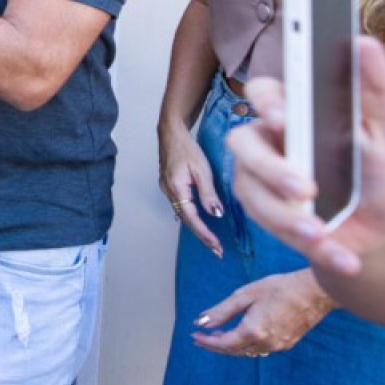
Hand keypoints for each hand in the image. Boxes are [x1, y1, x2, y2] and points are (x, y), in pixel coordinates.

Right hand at [159, 121, 225, 256]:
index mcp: (176, 188)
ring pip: (183, 215)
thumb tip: (216, 214)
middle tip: (217, 251)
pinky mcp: (170, 187)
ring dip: (197, 229)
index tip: (216, 246)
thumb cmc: (187, 148)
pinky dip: (192, 218)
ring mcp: (167, 190)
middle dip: (202, 236)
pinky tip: (200, 223)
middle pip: (186, 220)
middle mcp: (169, 192)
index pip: (191, 218)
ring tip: (212, 241)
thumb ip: (208, 193)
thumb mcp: (202, 169)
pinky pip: (181, 207)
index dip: (204, 233)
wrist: (171, 134)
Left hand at [190, 269, 333, 356]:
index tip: (194, 336)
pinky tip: (241, 334)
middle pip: (234, 351)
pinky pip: (260, 349)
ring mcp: (278, 346)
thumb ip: (222, 311)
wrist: (314, 292)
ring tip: (217, 334)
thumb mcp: (245, 294)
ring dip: (231, 346)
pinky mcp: (287, 343)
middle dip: (216, 345)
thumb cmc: (280, 288)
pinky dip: (246, 344)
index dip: (207, 342)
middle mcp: (266, 343)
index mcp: (253, 331)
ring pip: (248, 352)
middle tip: (201, 337)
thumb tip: (201, 322)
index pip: (224, 344)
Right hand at [227, 37, 384, 275]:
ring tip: (322, 233)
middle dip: (270, 168)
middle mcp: (272, 142)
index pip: (264, 93)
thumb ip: (378, 90)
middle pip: (242, 143)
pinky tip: (347, 258)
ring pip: (251, 193)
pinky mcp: (272, 218)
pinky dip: (317, 249)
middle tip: (304, 188)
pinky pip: (276, 232)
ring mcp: (264, 181)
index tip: (284, 119)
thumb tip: (364, 42)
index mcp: (298, 112)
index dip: (266, 103)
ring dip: (286, 217)